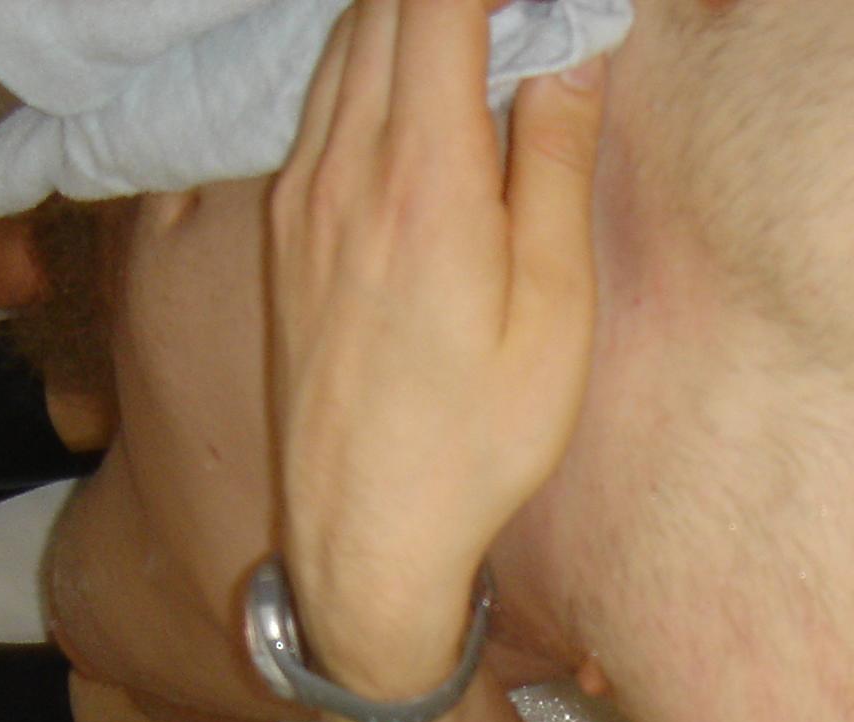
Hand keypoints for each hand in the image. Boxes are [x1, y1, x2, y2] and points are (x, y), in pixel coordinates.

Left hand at [266, 0, 606, 694]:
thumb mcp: (553, 314)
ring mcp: (302, 192)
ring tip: (482, 32)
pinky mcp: (284, 224)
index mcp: (424, 179)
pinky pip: (322, 97)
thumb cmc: (476, 444)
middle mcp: (346, 168)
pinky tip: (419, 82)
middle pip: (384, 5)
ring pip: (346, 42)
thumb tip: (569, 52)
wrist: (362, 536)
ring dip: (409, 12)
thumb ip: (556, 167)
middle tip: (523, 15)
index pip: (437, 1)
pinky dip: (371, 57)